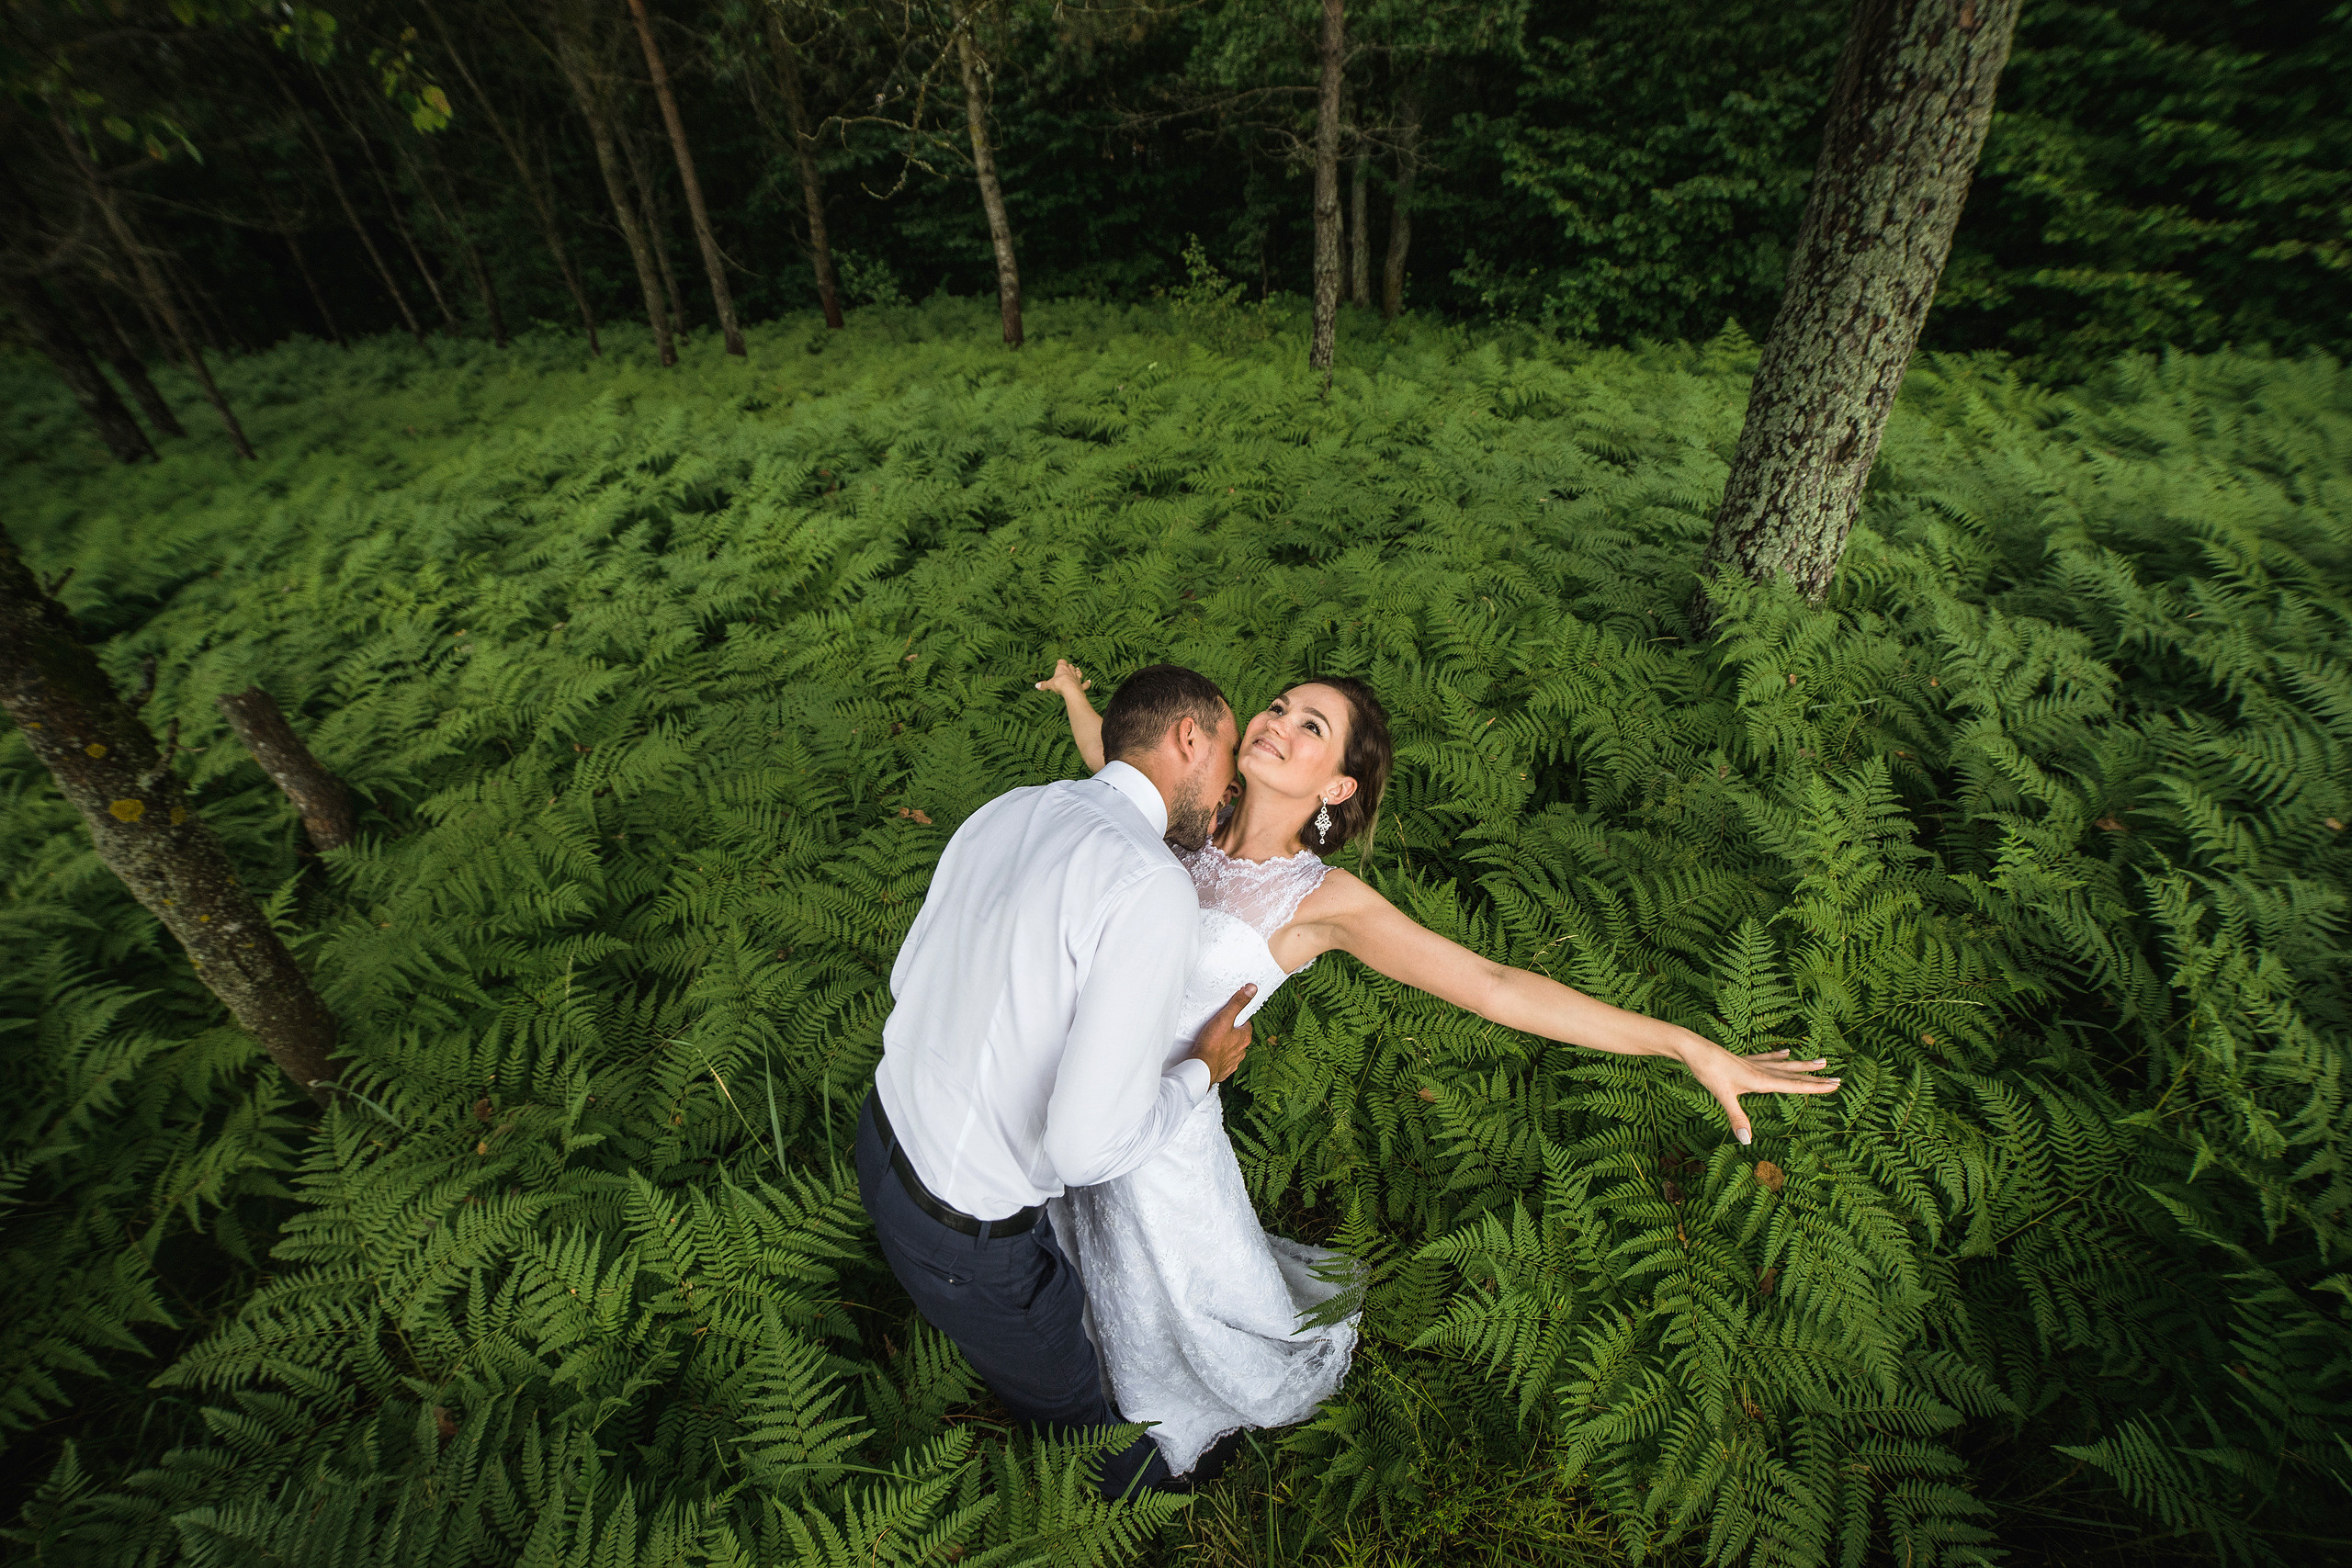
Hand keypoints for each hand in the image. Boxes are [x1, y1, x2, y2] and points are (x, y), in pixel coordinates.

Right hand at [1035, 658, 1091, 700]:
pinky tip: (1089, 681)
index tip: (1059, 661)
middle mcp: (1070, 671)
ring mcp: (1077, 678)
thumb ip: (1044, 685)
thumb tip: (1036, 686)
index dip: (1060, 662)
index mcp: (1062, 669)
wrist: (1070, 689)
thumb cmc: (1059, 684)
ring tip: (1078, 670)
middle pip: (1070, 667)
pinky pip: (1085, 684)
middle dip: (1069, 666)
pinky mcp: (1081, 685)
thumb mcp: (1049, 684)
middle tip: (1069, 666)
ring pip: (1078, 673)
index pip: (1061, 662)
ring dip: (1078, 672)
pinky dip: (1087, 683)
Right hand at [1187, 984, 1255, 1082]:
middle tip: (1219, 1026)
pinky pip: (1224, 1061)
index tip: (1230, 1015)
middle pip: (1239, 1036)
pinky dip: (1219, 1057)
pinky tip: (1211, 1053)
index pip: (1246, 1023)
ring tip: (1214, 1039)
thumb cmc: (1212, 1045)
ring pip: (1232, 1049)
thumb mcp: (1224, 1018)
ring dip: (1226, 1044)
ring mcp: (1233, 1062)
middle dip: (1231, 1031)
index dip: (1238, 1018)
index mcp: (1244, 1038)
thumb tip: (1252, 989)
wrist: (1202, 1068)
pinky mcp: (1224, 1070)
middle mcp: (1242, 1051)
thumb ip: (1238, 1003)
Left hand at [1675, 1037, 1839, 1144]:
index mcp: (1761, 1080)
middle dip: (1815, 1078)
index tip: (1835, 1085)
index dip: (1815, 1087)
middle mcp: (1761, 1071)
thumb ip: (1736, 1118)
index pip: (1794, 1085)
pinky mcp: (1743, 1060)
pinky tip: (1785, 1053)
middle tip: (1838, 1079)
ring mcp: (1753, 1064)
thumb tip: (1747, 1141)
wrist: (1694, 1049)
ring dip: (1803, 1066)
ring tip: (1821, 1061)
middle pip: (1794, 1076)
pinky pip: (1767, 1059)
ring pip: (1784, 1066)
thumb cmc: (1708, 1071)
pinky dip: (1778, 1057)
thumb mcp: (1722, 1096)